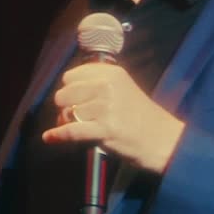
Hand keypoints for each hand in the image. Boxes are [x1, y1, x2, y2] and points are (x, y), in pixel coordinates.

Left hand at [42, 62, 186, 171]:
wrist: (164, 140)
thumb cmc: (141, 117)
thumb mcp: (123, 90)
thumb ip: (98, 85)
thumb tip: (65, 94)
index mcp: (112, 73)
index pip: (71, 76)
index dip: (69, 89)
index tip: (75, 99)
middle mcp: (107, 87)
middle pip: (64, 93)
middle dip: (65, 107)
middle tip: (75, 117)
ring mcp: (106, 107)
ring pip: (66, 113)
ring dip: (66, 123)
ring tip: (78, 128)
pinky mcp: (105, 129)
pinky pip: (71, 131)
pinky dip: (58, 136)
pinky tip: (49, 138)